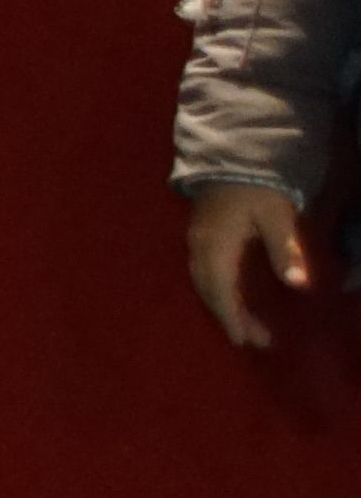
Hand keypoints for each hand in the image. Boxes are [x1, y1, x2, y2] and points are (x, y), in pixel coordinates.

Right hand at [189, 182, 320, 355]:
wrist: (231, 157)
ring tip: (246, 324)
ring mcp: (197, 241)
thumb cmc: (256, 187)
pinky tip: (234, 296)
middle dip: (230, 317)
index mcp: (217, 246)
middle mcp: (200, 247)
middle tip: (255, 340)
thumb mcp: (277, 216)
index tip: (247, 340)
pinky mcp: (200, 236)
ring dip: (224, 305)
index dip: (233, 317)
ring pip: (204, 283)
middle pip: (209, 290)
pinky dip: (218, 291)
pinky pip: (204, 272)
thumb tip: (299, 286)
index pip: (222, 290)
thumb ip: (286, 250)